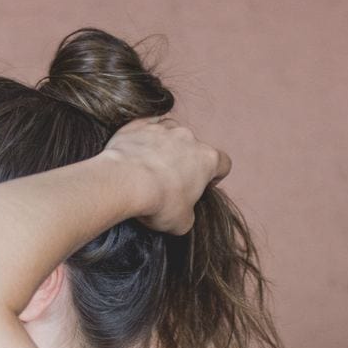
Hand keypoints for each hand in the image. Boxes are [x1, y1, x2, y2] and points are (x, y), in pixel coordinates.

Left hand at [100, 115, 231, 235]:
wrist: (124, 182)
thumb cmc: (158, 202)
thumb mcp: (182, 222)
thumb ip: (189, 214)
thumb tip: (182, 214)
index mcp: (207, 159)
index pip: (223, 164)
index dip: (215, 176)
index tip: (203, 186)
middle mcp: (188, 138)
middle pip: (194, 148)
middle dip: (185, 162)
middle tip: (170, 183)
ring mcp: (163, 128)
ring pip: (170, 134)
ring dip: (164, 148)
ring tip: (149, 168)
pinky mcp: (139, 125)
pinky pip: (145, 128)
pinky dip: (142, 139)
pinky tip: (133, 155)